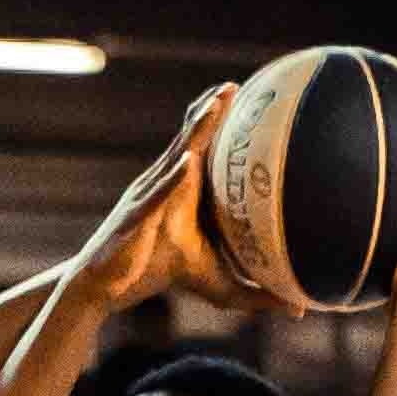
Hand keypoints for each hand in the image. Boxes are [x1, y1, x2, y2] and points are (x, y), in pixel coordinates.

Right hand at [85, 87, 234, 307]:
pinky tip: (186, 162)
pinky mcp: (135, 221)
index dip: (216, 119)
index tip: (240, 93)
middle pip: (187, 139)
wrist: (102, 286)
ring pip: (174, 158)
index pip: (198, 146)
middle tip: (232, 86)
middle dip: (209, 111)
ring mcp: (147, 199)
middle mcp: (162, 184)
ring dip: (194, 132)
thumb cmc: (151, 272)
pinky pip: (156, 197)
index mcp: (178, 189)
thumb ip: (250, 292)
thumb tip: (294, 310)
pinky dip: (172, 179)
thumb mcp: (208, 279)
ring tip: (215, 107)